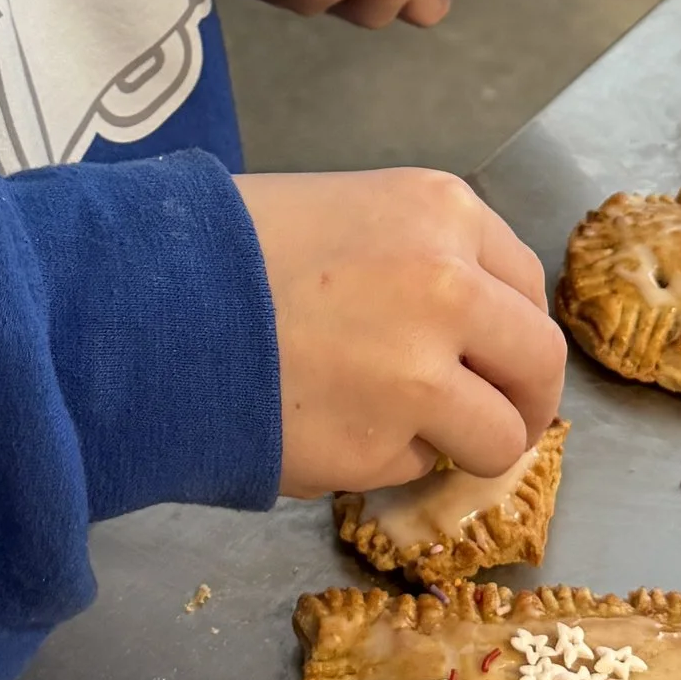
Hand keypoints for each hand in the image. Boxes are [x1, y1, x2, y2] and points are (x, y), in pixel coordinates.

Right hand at [239, 168, 565, 496]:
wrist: (142, 304)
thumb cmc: (225, 248)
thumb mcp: (341, 211)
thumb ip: (417, 258)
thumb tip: (470, 328)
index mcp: (441, 211)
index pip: (526, 285)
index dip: (514, 331)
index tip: (503, 359)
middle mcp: (450, 286)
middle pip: (538, 363)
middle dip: (526, 403)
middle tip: (501, 424)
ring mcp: (420, 373)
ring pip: (498, 437)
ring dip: (462, 445)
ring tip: (399, 433)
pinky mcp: (379, 446)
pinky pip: (413, 468)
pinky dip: (381, 462)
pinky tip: (320, 424)